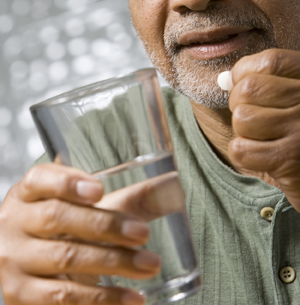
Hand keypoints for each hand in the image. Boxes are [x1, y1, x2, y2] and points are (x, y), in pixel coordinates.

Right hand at [0, 163, 161, 304]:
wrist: (26, 266)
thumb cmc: (65, 228)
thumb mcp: (86, 209)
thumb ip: (127, 197)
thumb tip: (174, 184)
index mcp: (28, 192)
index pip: (41, 179)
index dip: (68, 182)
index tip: (99, 189)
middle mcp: (14, 221)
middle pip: (58, 217)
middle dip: (104, 225)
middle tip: (142, 233)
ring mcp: (13, 260)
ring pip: (65, 258)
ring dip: (111, 263)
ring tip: (149, 266)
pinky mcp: (19, 296)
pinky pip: (62, 298)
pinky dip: (100, 300)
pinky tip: (129, 299)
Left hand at [228, 48, 299, 212]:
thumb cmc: (294, 131)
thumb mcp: (288, 97)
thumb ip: (261, 80)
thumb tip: (224, 79)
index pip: (270, 62)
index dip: (245, 71)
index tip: (244, 85)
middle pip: (249, 88)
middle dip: (239, 104)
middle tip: (255, 118)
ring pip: (242, 118)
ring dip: (243, 131)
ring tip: (263, 137)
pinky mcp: (290, 160)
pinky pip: (241, 149)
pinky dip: (244, 155)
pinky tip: (263, 157)